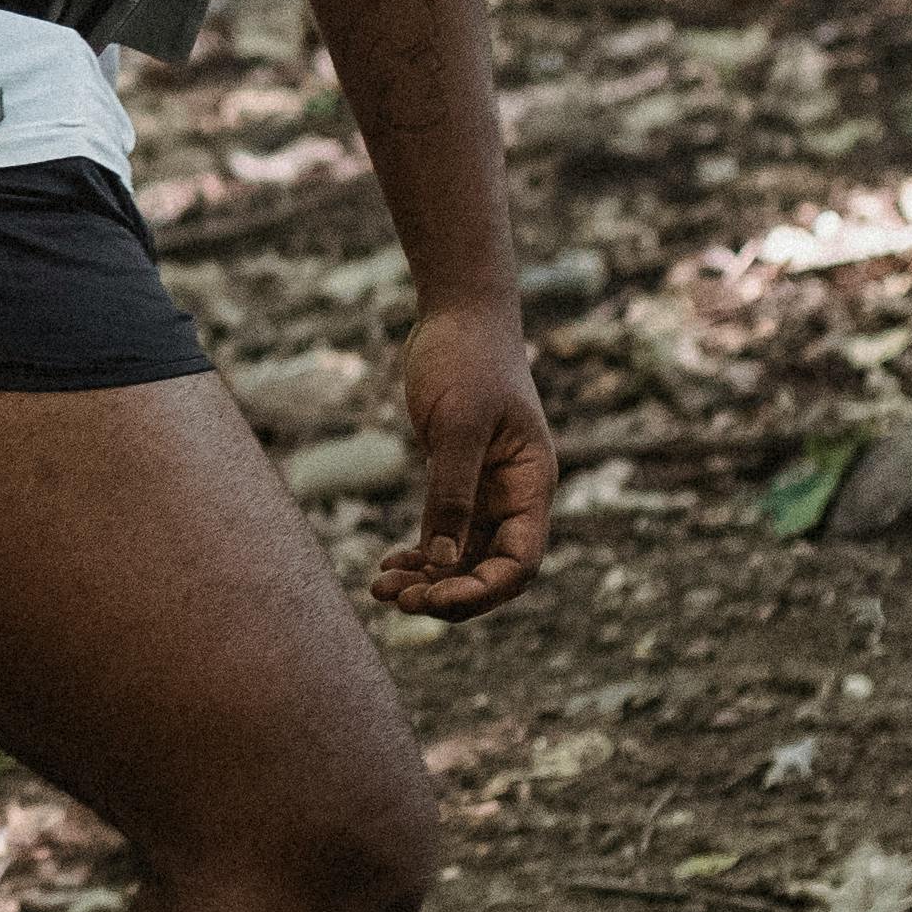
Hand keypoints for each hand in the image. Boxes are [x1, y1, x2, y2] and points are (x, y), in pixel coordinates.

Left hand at [371, 298, 554, 619]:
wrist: (458, 312)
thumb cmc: (467, 358)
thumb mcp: (458, 425)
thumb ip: (452, 492)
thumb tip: (443, 561)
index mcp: (531, 484)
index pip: (520, 561)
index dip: (482, 591)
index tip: (433, 598)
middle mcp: (515, 494)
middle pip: (491, 569)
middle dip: (447, 592)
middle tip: (395, 599)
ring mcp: (487, 489)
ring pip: (463, 555)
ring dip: (427, 577)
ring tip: (381, 587)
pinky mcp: (457, 477)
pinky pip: (444, 532)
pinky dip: (421, 553)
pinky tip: (389, 564)